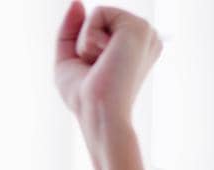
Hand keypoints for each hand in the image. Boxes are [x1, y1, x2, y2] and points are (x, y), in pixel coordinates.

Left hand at [53, 2, 162, 128]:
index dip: (84, 47)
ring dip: (87, 42)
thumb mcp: (69, 60)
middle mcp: (144, 39)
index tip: (96, 72)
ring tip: (102, 64)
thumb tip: (77, 1)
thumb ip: (70, 28)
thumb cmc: (85, 98)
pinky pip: (99, 12)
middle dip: (84, 42)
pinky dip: (90, 36)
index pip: (98, 28)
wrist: (99, 114)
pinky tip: (105, 57)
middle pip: (97, 18)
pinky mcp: (139, 27)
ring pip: (98, 14)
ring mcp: (145, 32)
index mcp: (134, 48)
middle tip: (97, 69)